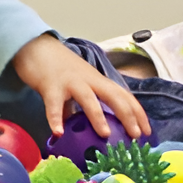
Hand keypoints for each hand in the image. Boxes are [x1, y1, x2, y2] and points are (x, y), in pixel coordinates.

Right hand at [12, 34, 150, 140]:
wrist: (35, 47)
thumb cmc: (57, 68)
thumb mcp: (75, 87)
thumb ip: (79, 108)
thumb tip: (80, 132)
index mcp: (97, 81)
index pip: (123, 95)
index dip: (137, 113)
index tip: (147, 131)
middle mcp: (88, 80)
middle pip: (114, 95)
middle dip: (128, 115)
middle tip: (136, 135)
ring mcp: (70, 82)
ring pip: (88, 98)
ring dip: (98, 116)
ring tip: (106, 134)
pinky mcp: (50, 85)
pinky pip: (53, 104)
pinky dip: (56, 119)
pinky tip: (58, 133)